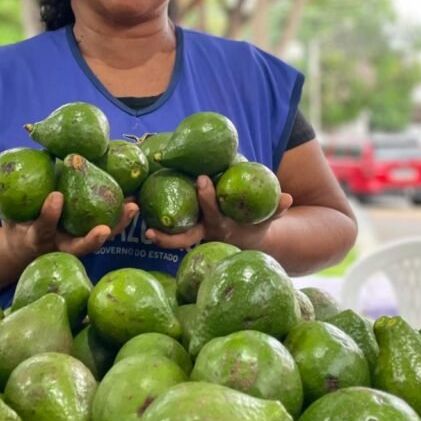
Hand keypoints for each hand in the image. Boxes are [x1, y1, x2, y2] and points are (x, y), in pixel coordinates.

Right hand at [2, 192, 138, 261]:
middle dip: (92, 239)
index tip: (55, 196)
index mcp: (37, 237)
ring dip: (117, 226)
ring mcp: (76, 244)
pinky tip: (134, 200)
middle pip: (79, 247)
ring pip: (99, 240)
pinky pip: (108, 228)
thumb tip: (28, 149)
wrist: (24, 245)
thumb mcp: (12, 210)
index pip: (43, 227)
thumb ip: (15, 189)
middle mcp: (59, 244)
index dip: (49, 214)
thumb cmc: (19, 221)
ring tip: (132, 207)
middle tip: (104, 230)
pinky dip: (120, 217)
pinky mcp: (89, 238)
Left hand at [145, 176, 292, 250]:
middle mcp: (205, 234)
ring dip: (154, 235)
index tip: (202, 180)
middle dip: (168, 237)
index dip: (207, 197)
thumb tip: (288, 197)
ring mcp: (194, 235)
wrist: (250, 241)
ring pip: (172, 239)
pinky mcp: (185, 232)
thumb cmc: (256, 222)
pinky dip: (151, 224)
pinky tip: (132, 210)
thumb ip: (276, 207)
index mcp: (223, 226)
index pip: (213, 212)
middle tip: (150, 230)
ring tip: (134, 224)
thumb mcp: (268, 216)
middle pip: (184, 238)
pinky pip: (166, 231)